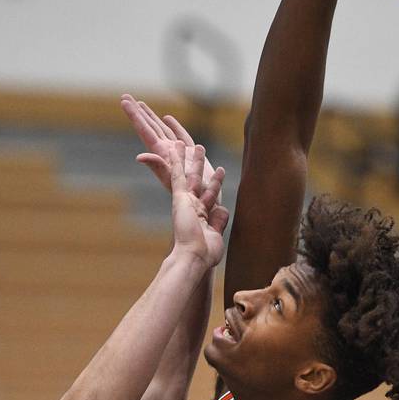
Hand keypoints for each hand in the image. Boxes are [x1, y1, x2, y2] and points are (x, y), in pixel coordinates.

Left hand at [121, 94, 224, 203]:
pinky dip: (174, 126)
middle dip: (137, 112)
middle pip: (149, 126)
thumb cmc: (192, 194)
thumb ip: (158, 166)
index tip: (124, 100)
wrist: (207, 204)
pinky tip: (167, 119)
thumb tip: (139, 157)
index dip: (134, 115)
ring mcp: (178, 152)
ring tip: (141, 104)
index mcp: (161, 154)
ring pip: (162, 129)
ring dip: (151, 116)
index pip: (144, 130)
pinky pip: (181, 135)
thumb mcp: (174, 179)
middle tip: (125, 96)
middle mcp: (166, 151)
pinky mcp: (191, 153)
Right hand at [168, 137, 227, 269]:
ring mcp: (185, 200)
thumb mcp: (216, 234)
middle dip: (199, 164)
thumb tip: (223, 209)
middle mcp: (192, 205)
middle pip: (197, 179)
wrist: (194, 256)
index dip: (215, 182)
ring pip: (187, 173)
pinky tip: (175, 148)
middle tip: (200, 148)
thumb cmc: (205, 253)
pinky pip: (177, 175)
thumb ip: (219, 221)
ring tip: (191, 142)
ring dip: (190, 158)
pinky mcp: (179, 197)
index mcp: (202, 214)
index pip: (210, 194)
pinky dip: (175, 161)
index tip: (219, 171)